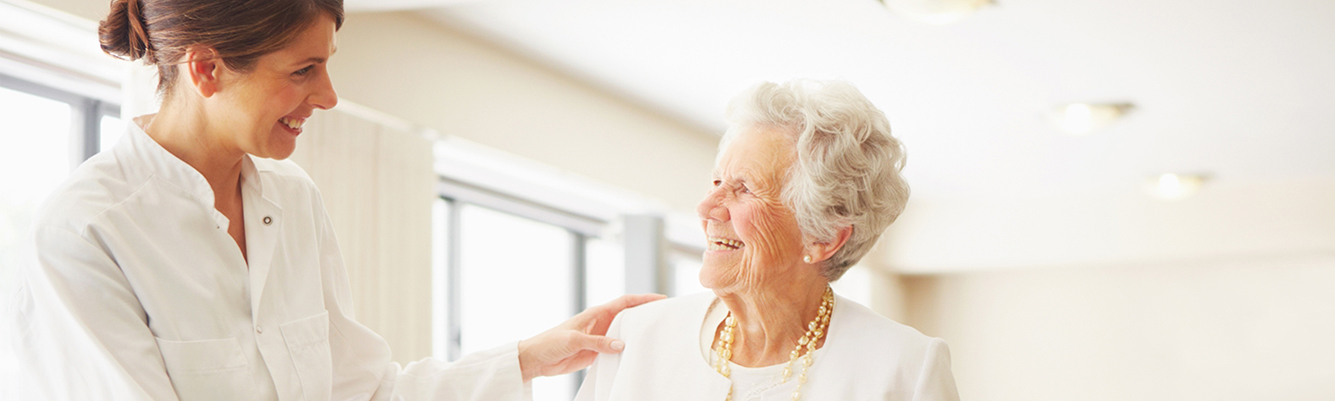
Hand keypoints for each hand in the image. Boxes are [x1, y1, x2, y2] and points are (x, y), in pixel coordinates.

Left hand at [517, 293, 665, 381]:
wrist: (536, 359)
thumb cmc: (550, 342)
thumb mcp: (573, 340)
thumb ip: (597, 343)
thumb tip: (620, 344)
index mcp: (595, 314)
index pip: (624, 302)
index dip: (643, 299)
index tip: (660, 299)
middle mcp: (600, 323)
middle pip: (628, 316)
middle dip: (646, 314)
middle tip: (664, 317)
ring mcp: (599, 338)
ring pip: (624, 333)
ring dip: (637, 334)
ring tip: (656, 336)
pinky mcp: (596, 352)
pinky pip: (616, 350)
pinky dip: (627, 350)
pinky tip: (636, 355)